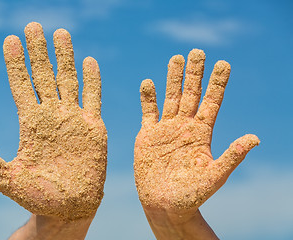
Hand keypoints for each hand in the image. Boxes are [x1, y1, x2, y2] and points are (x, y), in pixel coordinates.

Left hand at [0, 22, 106, 220]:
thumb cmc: (38, 196)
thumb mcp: (7, 179)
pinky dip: (92, 79)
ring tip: (60, 33)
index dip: (16, 63)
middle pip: (44, 75)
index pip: (22, 85)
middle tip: (33, 25)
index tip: (11, 40)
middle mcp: (51, 115)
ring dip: (65, 57)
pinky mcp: (93, 126)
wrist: (70, 206)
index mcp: (31, 123)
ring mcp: (73, 118)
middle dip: (38, 51)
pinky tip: (89, 60)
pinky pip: (93, 97)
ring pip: (68, 80)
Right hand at [134, 49, 258, 216]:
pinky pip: (148, 112)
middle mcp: (185, 127)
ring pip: (170, 98)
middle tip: (198, 51)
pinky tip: (148, 83)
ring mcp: (166, 129)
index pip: (211, 102)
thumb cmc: (192, 195)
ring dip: (172, 79)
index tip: (224, 64)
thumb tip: (255, 138)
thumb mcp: (215, 175)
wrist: (164, 205)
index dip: (217, 83)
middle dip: (194, 73)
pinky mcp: (147, 135)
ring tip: (176, 58)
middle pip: (191, 94)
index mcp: (202, 134)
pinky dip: (147, 98)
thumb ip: (232, 156)